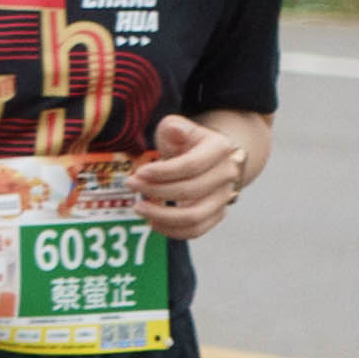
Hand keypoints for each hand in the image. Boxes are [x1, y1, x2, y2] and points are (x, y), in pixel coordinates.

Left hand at [137, 110, 257, 238]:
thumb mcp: (177, 127)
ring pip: (195, 216)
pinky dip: (172, 230)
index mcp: (220, 148)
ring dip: (162, 215)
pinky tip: (152, 221)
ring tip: (138, 207)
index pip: (192, 165)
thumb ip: (174, 127)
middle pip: (191, 191)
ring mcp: (224, 196)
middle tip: (131, 184)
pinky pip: (196, 230)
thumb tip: (175, 130)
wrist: (205, 157)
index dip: (163, 172)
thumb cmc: (185, 141)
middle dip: (156, 190)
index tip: (139, 173)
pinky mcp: (217, 213)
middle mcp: (227, 174)